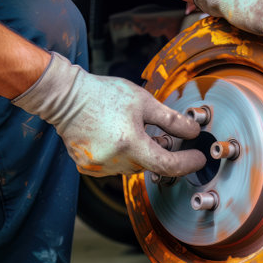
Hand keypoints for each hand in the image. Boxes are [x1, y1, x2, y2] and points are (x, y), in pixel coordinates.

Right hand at [13, 53, 205, 176]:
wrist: (64, 97)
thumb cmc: (103, 94)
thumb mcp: (143, 101)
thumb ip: (171, 119)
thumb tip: (193, 132)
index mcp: (130, 144)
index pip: (168, 165)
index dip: (187, 163)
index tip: (198, 159)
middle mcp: (114, 161)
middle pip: (149, 165)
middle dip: (159, 151)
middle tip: (157, 132)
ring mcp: (99, 167)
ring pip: (132, 167)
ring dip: (139, 153)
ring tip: (129, 130)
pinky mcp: (87, 167)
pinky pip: (114, 167)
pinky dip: (121, 156)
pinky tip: (113, 137)